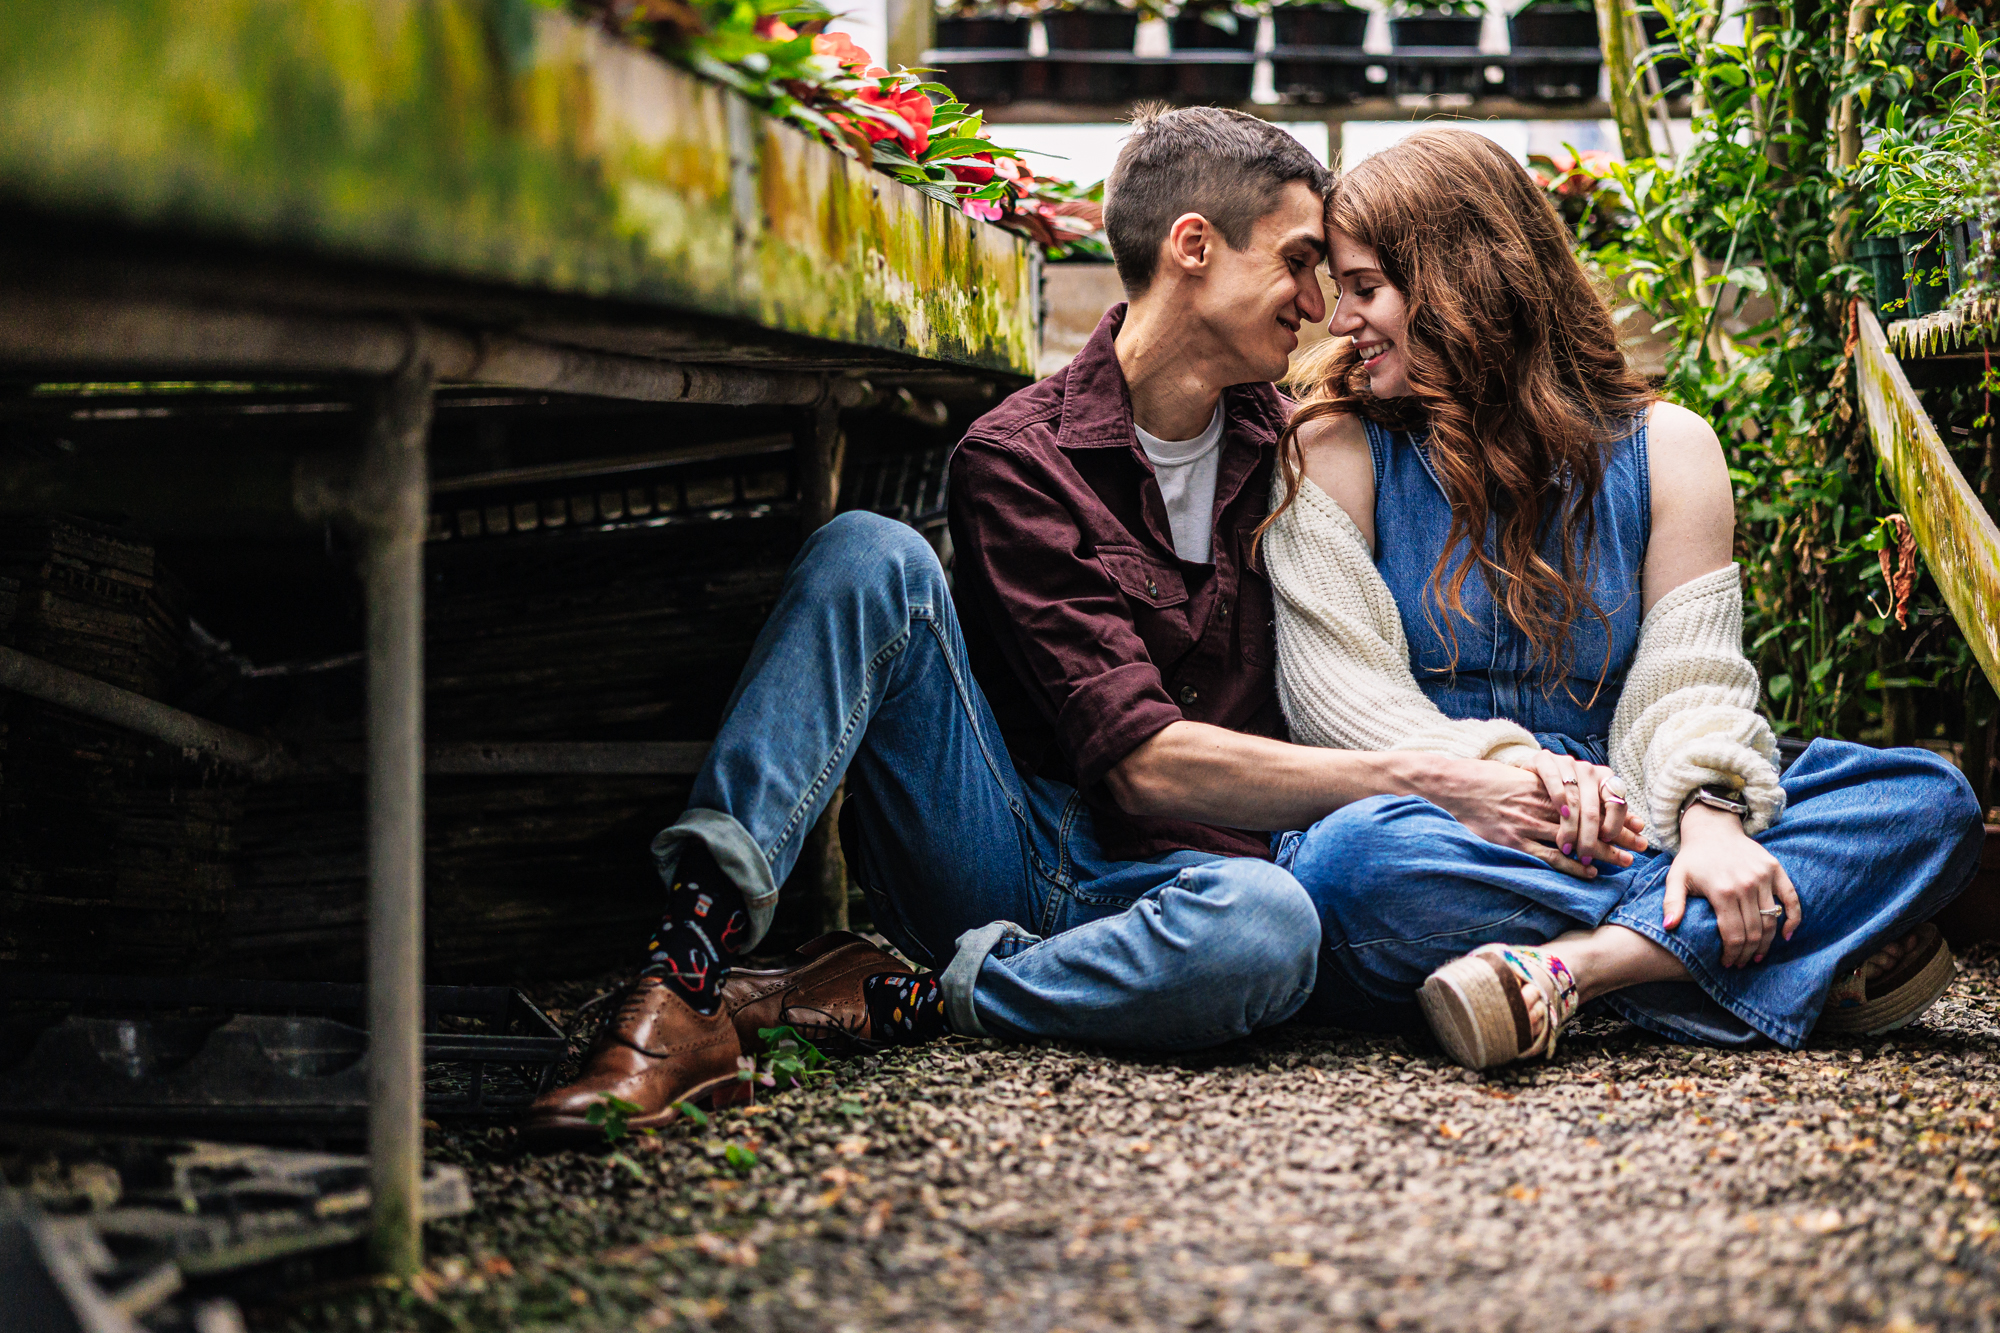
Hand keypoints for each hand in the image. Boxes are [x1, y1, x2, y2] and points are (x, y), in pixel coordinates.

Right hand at [1422, 758, 1630, 880]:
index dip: (1613, 813)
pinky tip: (1590, 873)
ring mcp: (1527, 825)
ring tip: (1625, 862)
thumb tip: (1561, 796)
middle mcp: (1541, 806)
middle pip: (1590, 822)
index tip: (1634, 822)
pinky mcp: (1514, 843)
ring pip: (1576, 841)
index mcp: (1544, 789)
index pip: (1589, 802)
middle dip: (1618, 833)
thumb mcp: (1515, 777)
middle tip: (1640, 844)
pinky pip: (1550, 858)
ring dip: (1603, 852)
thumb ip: (1539, 786)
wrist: (1450, 787)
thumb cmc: (1480, 782)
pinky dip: (1572, 867)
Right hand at [1522, 751, 1648, 873]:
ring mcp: (1565, 763)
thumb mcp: (1591, 801)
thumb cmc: (1567, 791)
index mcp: (1603, 778)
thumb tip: (1640, 828)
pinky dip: (1559, 799)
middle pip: (1592, 807)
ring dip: (1573, 828)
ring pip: (1573, 800)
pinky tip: (1561, 817)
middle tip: (1587, 856)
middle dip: (1591, 837)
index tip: (1609, 843)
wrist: (1533, 772)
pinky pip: (1553, 780)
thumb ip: (1613, 814)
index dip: (1615, 825)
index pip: (1616, 803)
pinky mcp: (1543, 759)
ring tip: (1571, 848)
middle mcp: (1587, 769)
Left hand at [1666, 803, 1801, 966]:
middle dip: (1748, 954)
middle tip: (1742, 963)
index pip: (1733, 935)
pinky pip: (1791, 899)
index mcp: (1722, 890)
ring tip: (1758, 956)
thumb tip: (1668, 926)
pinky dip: (1792, 919)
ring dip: (1767, 943)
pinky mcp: (1775, 869)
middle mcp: (1746, 884)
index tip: (1728, 964)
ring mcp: (1763, 876)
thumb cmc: (1693, 858)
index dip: (1732, 954)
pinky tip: (1785, 936)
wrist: (1712, 829)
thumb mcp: (1676, 878)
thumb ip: (1672, 902)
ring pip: (1771, 920)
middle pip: (1754, 932)